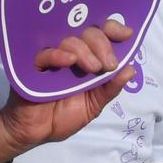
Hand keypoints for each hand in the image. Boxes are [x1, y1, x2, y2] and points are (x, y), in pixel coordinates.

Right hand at [0, 20, 136, 162]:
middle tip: (107, 64)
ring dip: (85, 50)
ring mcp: (52, 56)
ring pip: (69, 39)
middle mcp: (71, 52)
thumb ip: (110, 88)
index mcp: (87, 57)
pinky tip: (68, 60)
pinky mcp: (32, 65)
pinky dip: (58, 54)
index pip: (101, 33)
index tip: (126, 34)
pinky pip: (44, 54)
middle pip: (87, 32)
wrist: (35, 132)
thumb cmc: (62, 116)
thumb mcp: (94, 105)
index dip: (113, 29)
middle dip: (102, 44)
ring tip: (92, 68)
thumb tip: (130, 70)